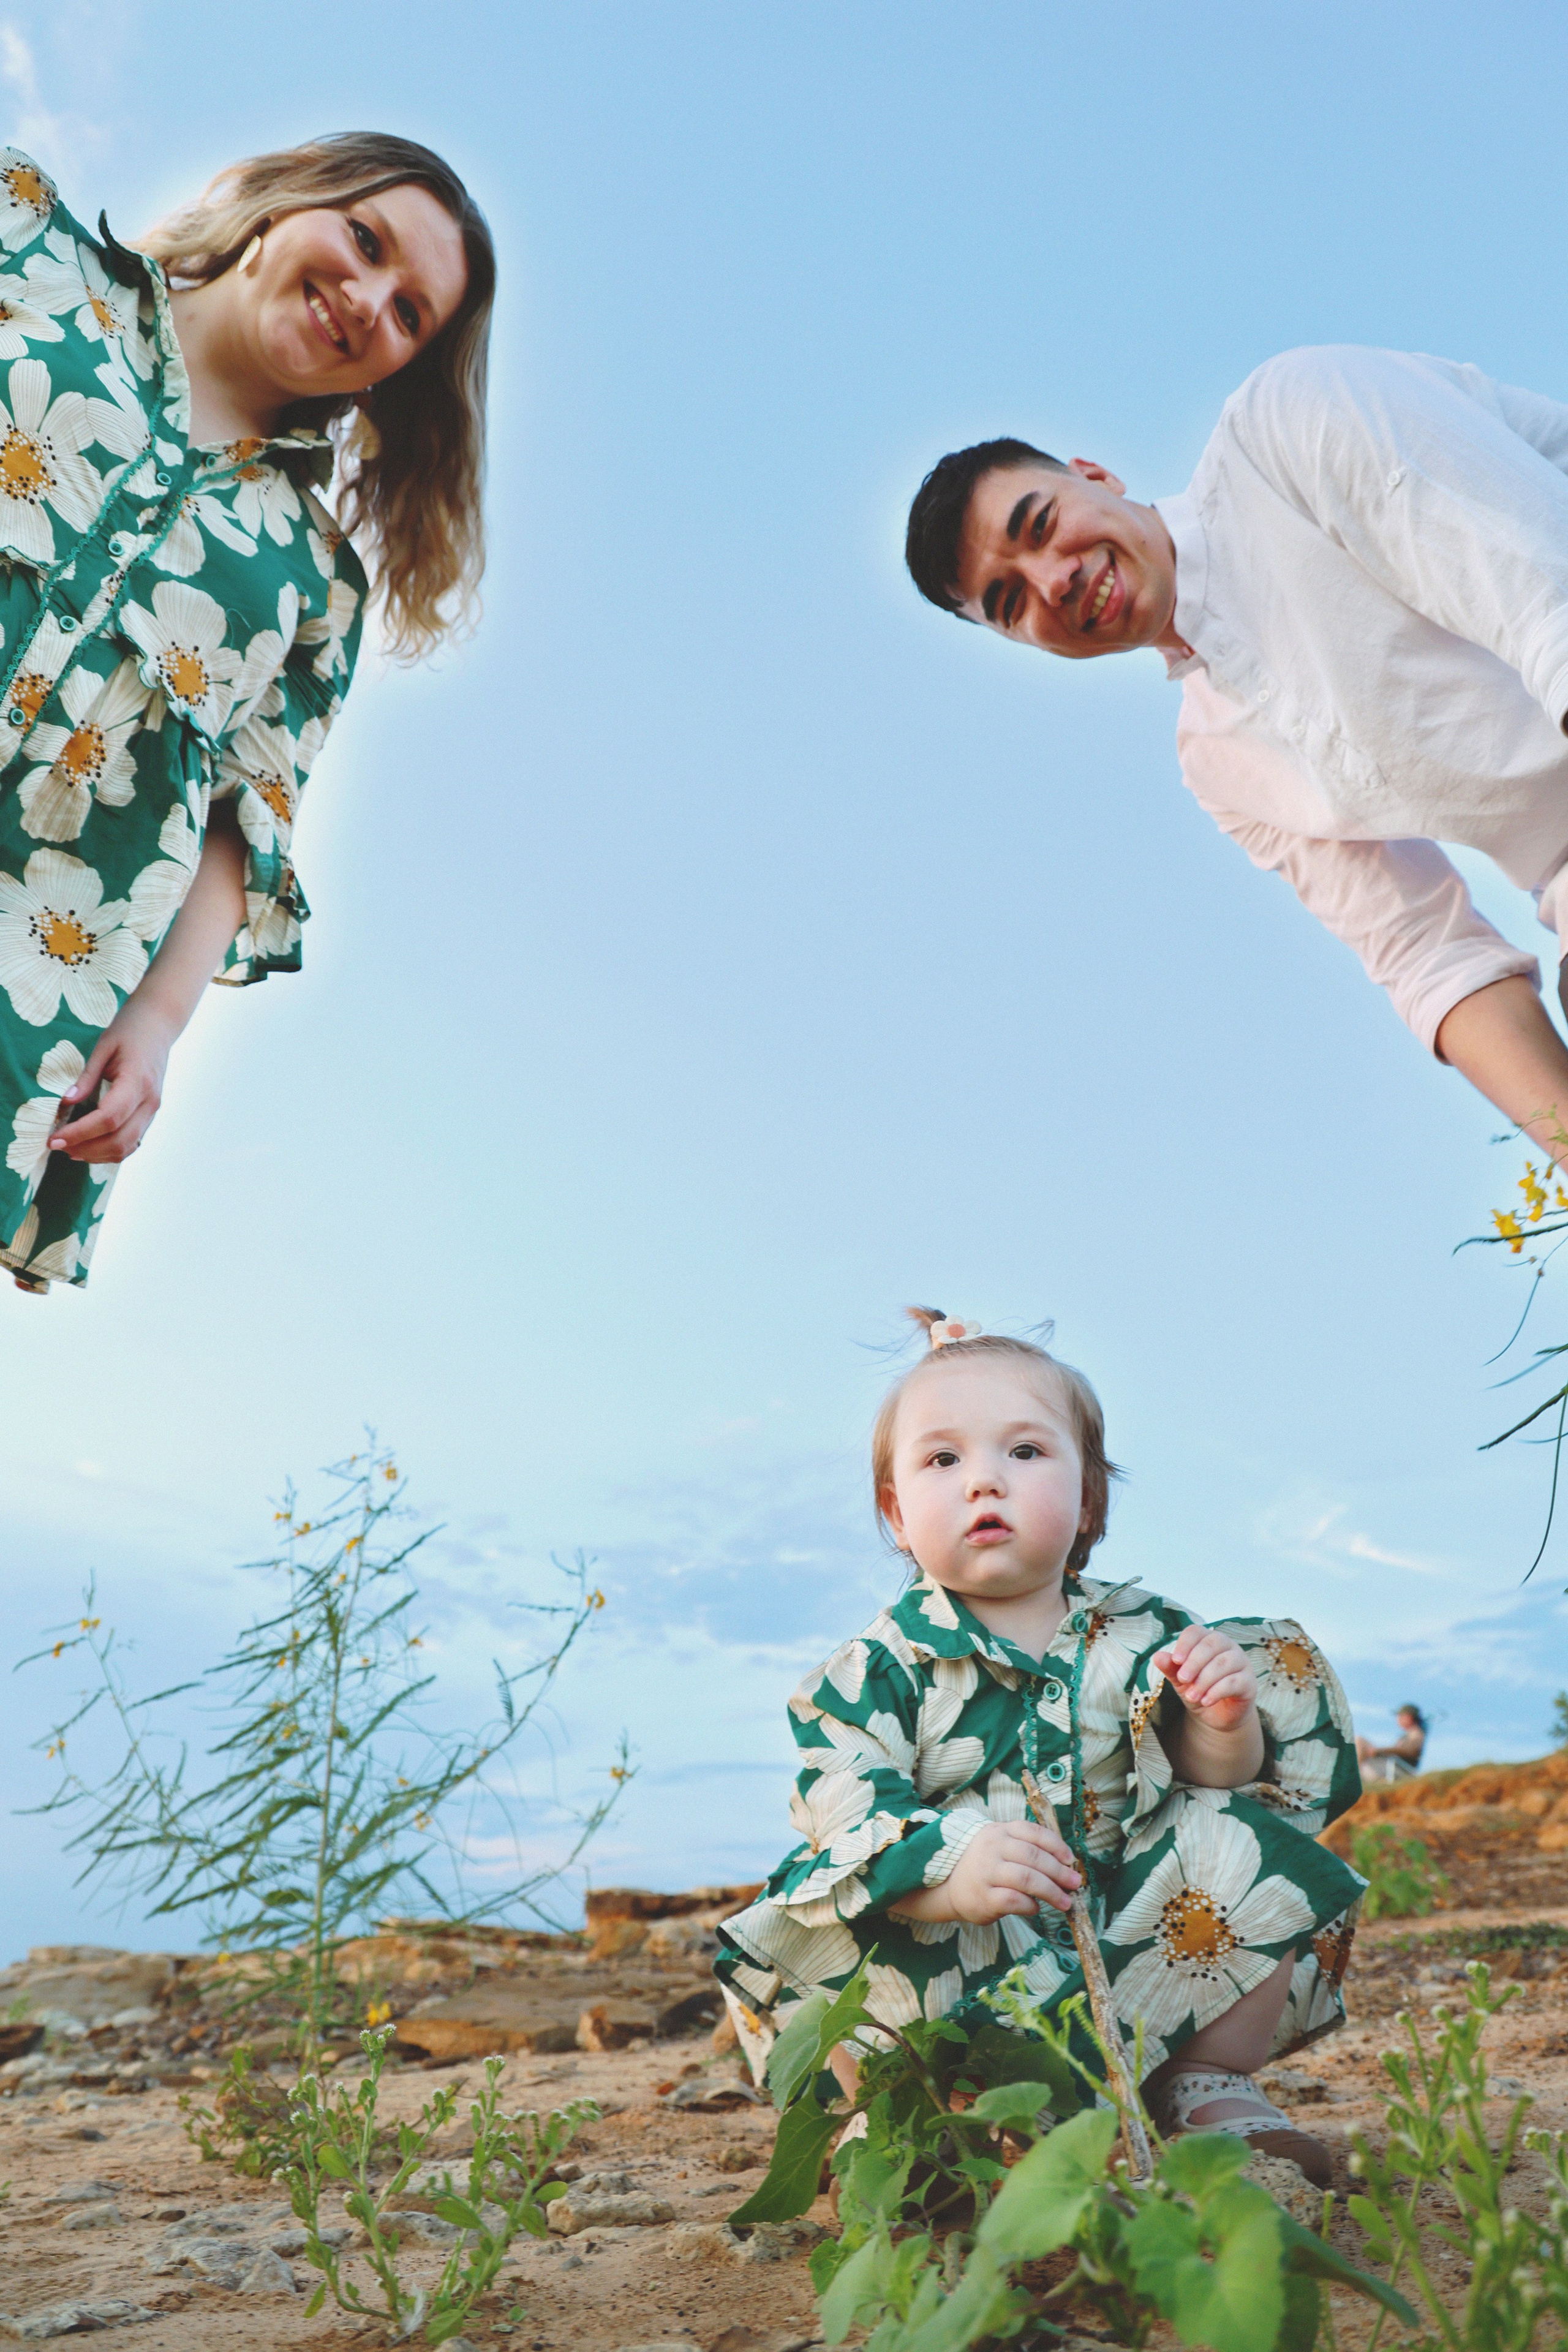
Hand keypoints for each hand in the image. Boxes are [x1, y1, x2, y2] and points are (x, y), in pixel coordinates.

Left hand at [49, 996, 176, 1163]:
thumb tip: (65, 1103)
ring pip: (127, 1146)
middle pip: (119, 1139)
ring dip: (97, 1154)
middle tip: (57, 1145)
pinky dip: (110, 1151)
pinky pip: (132, 1141)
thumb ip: (86, 1077)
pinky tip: (89, 1146)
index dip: (81, 1132)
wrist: (159, 1025)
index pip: (109, 1118)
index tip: (55, 1138)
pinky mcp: (150, 1114)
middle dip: (86, 1148)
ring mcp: (153, 1110)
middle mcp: (150, 1101)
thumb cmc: (130, 1030)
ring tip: (70, 1149)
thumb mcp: (103, 1046)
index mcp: (138, 1081)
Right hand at [894, 1818, 1081, 1926]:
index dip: (1056, 1846)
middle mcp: (992, 1848)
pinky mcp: (984, 1897)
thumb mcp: (1000, 1845)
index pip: (1033, 1832)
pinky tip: (1036, 1908)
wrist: (949, 1885)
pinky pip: (1014, 1900)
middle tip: (1075, 1883)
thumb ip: (1027, 1848)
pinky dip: (1031, 1905)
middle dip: (1059, 1871)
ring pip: (1027, 1879)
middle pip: (1034, 1857)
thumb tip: (1066, 1864)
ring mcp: (987, 1872)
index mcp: (1000, 1831)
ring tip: (1065, 1902)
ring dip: (1051, 1891)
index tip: (1070, 1860)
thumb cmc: (985, 1865)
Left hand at [1151, 1621, 1256, 1735]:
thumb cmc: (1198, 1690)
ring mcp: (1241, 1663)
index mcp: (1208, 1640)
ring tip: (1191, 1696)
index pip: (1196, 1632)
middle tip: (1182, 1679)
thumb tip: (1157, 1656)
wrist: (1216, 1716)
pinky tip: (1205, 1701)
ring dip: (1204, 1680)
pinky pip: (1234, 1681)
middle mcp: (1227, 1647)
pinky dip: (1217, 1691)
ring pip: (1223, 1663)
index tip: (1175, 1660)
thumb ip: (1171, 1668)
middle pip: (1211, 1644)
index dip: (1185, 1644)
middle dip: (1194, 1662)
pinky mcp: (1249, 1682)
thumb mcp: (1181, 1680)